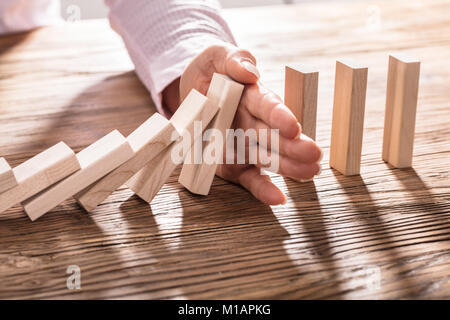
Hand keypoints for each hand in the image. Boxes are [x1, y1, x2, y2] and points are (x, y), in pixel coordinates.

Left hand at [162, 43, 321, 204]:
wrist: (187, 95)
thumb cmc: (207, 73)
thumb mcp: (216, 57)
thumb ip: (235, 59)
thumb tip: (250, 71)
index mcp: (253, 97)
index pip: (268, 106)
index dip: (279, 116)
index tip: (292, 126)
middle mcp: (254, 123)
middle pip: (274, 135)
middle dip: (293, 146)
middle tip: (313, 155)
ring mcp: (245, 146)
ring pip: (269, 158)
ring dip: (288, 167)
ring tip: (309, 173)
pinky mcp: (235, 166)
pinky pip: (250, 179)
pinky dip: (263, 189)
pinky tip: (279, 199)